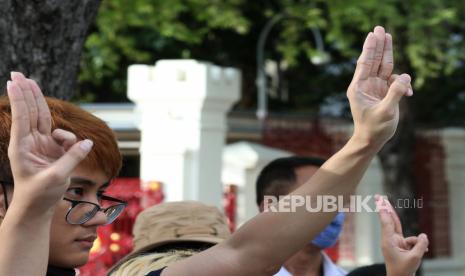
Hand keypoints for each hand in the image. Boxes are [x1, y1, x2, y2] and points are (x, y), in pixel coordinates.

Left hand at [6, 72, 92, 213]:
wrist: (37, 208)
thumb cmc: (39, 194)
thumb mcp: (56, 177)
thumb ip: (72, 158)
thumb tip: (87, 143)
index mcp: (22, 148)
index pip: (23, 118)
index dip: (21, 100)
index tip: (15, 82)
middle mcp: (30, 143)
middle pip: (30, 112)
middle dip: (25, 93)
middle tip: (17, 74)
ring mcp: (41, 145)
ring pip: (42, 118)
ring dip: (38, 100)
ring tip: (30, 82)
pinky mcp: (53, 150)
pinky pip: (64, 137)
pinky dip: (69, 137)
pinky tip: (74, 145)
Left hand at [347, 26, 412, 148]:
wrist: (371, 141)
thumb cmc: (373, 128)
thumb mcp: (385, 111)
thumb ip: (395, 93)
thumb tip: (405, 77)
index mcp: (358, 88)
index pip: (365, 64)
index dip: (370, 48)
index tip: (372, 35)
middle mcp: (365, 85)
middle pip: (374, 61)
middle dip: (378, 45)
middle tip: (380, 28)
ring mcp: (375, 88)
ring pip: (383, 67)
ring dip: (387, 53)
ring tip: (388, 36)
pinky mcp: (384, 93)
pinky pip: (395, 82)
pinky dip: (402, 84)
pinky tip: (409, 93)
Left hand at [375, 195, 428, 275]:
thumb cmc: (403, 270)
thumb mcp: (414, 258)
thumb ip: (420, 245)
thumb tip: (423, 236)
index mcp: (388, 241)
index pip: (386, 222)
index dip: (383, 210)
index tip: (379, 200)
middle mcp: (390, 239)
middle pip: (389, 220)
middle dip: (385, 208)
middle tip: (379, 196)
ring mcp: (395, 241)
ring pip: (398, 227)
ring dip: (403, 227)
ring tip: (405, 234)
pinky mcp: (400, 244)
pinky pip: (411, 239)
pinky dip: (417, 244)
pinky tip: (423, 251)